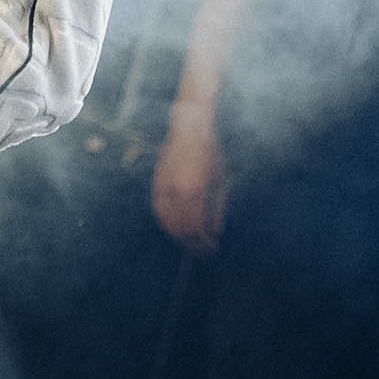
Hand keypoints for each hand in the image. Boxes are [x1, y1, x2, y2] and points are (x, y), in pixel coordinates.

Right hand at [151, 99, 228, 253]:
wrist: (189, 128)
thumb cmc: (210, 152)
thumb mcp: (220, 181)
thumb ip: (217, 209)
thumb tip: (215, 233)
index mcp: (195, 190)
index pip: (196, 229)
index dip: (204, 244)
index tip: (212, 248)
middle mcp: (177, 190)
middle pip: (181, 229)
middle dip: (192, 244)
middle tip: (203, 250)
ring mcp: (164, 186)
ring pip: (166, 222)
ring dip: (178, 236)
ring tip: (190, 241)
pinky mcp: (157, 181)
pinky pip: (159, 209)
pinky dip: (166, 222)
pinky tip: (175, 227)